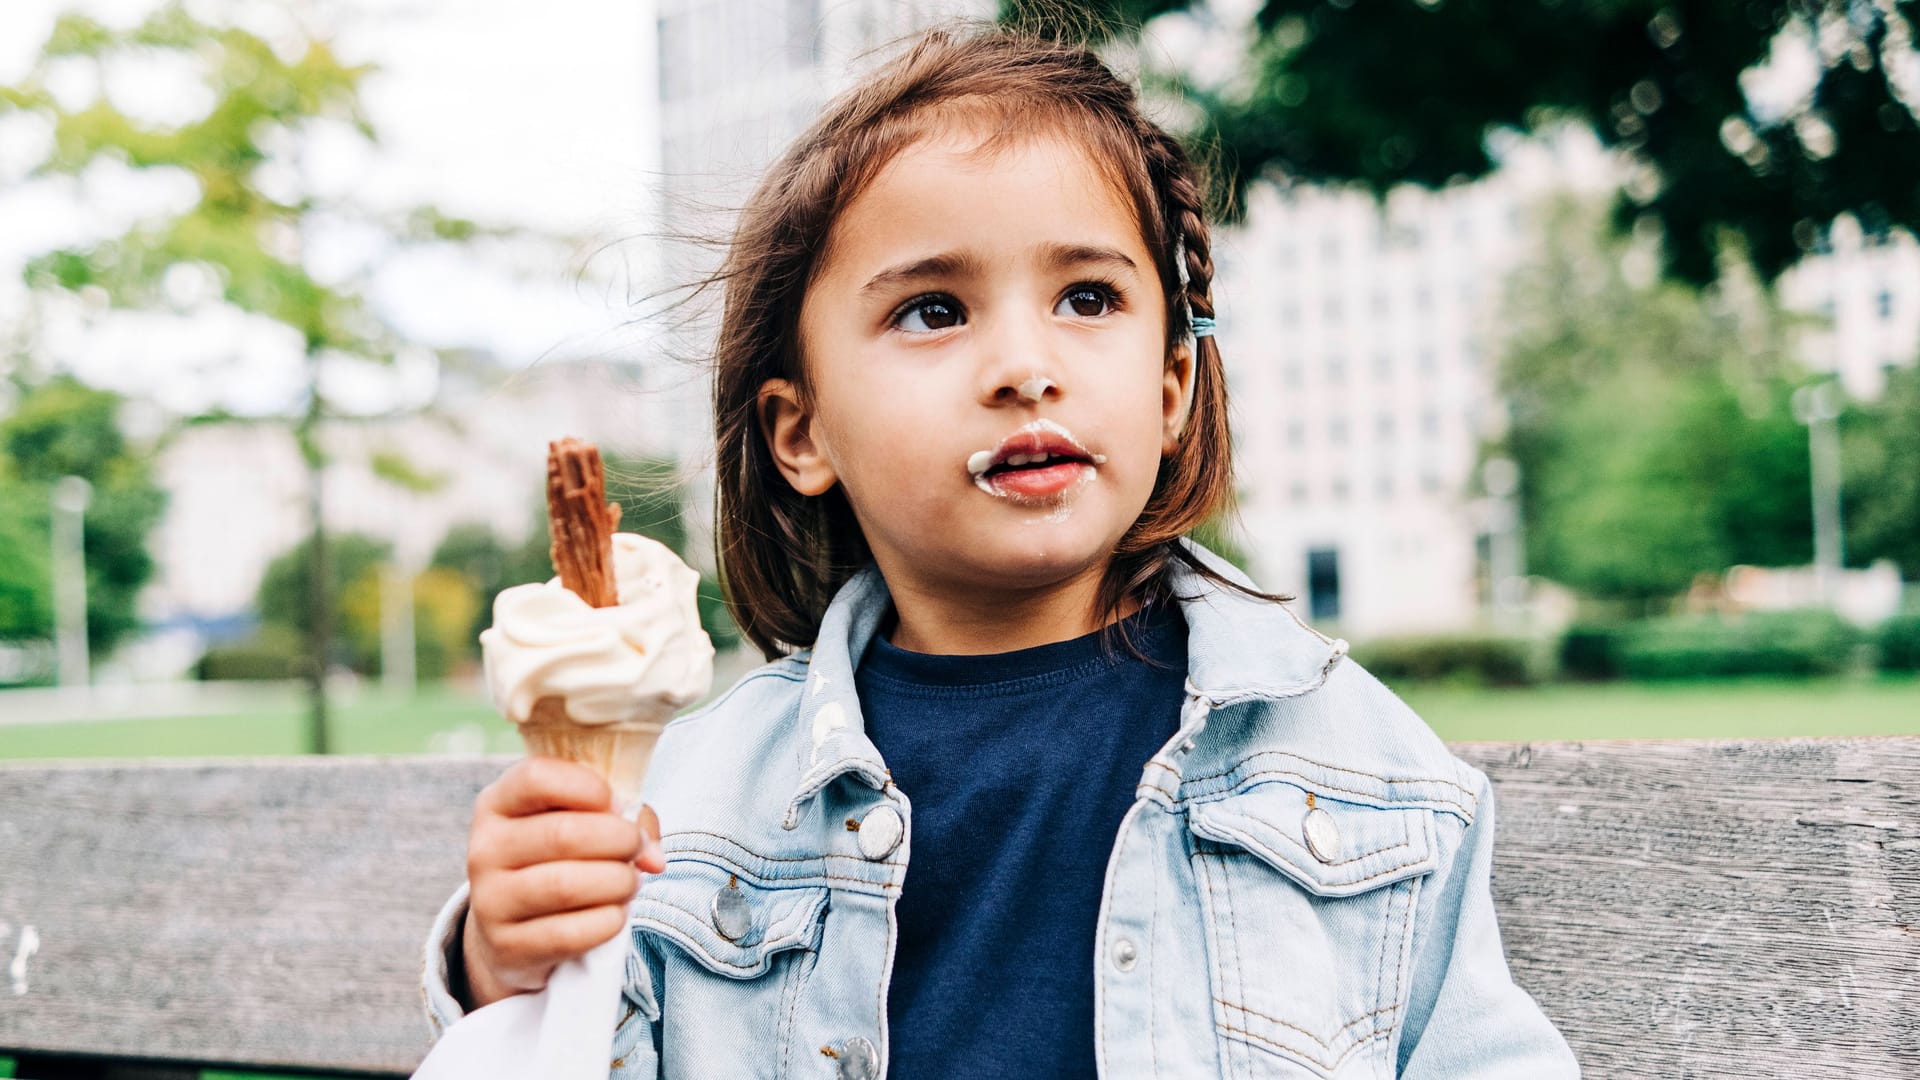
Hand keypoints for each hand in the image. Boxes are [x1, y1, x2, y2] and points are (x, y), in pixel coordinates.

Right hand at [458, 757, 665, 1008]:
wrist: (514, 930)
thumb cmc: (560, 860)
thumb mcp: (581, 821)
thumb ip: (626, 819)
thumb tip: (653, 857)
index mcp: (498, 804)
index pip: (537, 777)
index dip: (590, 787)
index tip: (615, 805)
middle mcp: (484, 849)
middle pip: (563, 834)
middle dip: (620, 840)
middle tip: (636, 848)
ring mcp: (489, 901)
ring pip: (566, 886)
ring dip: (618, 883)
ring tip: (629, 882)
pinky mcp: (506, 946)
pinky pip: (570, 933)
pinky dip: (608, 921)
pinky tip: (614, 913)